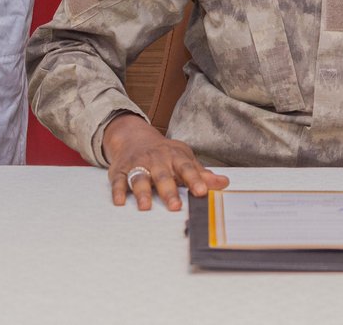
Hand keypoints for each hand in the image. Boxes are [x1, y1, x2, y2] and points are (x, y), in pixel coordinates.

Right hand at [101, 112, 228, 210]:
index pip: (186, 168)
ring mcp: (137, 164)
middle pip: (162, 176)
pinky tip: (120, 202)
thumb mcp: (183, 158)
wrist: (133, 136)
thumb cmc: (164, 153)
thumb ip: (201, 174)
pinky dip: (118, 191)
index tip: (202, 192)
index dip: (195, 180)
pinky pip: (118, 180)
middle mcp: (156, 160)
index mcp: (174, 156)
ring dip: (142, 192)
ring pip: (140, 178)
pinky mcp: (120, 170)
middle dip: (169, 191)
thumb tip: (224, 183)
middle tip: (175, 206)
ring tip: (145, 207)